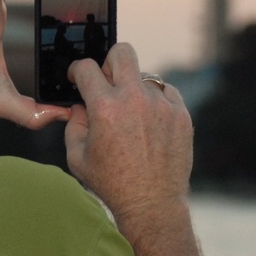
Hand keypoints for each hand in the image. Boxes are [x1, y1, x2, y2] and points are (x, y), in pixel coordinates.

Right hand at [64, 44, 193, 216]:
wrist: (151, 204)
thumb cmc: (111, 183)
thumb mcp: (76, 156)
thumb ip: (73, 124)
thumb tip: (80, 105)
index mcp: (105, 108)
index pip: (87, 67)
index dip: (78, 71)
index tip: (79, 78)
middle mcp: (134, 100)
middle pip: (122, 52)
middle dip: (110, 62)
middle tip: (108, 82)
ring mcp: (161, 105)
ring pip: (145, 76)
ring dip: (134, 89)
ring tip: (132, 116)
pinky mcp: (181, 114)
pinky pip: (165, 93)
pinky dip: (155, 103)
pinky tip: (149, 124)